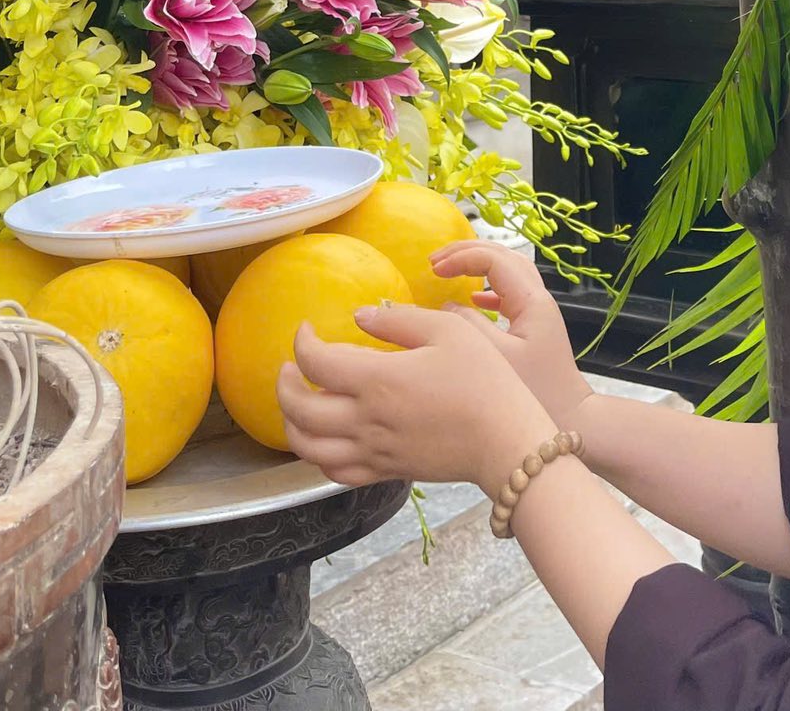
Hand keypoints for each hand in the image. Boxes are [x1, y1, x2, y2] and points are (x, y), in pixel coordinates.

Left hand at [278, 301, 554, 497]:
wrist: (505, 441)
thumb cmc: (483, 381)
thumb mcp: (448, 330)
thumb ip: (400, 320)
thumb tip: (362, 316)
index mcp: (377, 380)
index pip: (316, 362)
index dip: (302, 342)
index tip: (307, 329)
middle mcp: (366, 420)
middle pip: (299, 409)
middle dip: (284, 385)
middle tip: (289, 366)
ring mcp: (374, 451)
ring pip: (308, 448)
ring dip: (292, 424)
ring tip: (298, 403)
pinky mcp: (386, 471)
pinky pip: (335, 473)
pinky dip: (317, 458)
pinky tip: (325, 440)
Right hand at [431, 241, 594, 430]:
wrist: (573, 420)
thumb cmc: (536, 392)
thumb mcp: (497, 358)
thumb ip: (469, 325)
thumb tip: (446, 305)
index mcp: (532, 301)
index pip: (494, 259)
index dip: (462, 258)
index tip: (434, 271)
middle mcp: (538, 299)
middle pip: (503, 256)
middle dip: (467, 252)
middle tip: (434, 260)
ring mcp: (537, 312)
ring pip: (506, 272)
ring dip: (477, 265)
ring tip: (448, 269)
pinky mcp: (533, 327)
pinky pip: (508, 293)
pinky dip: (486, 287)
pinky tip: (471, 298)